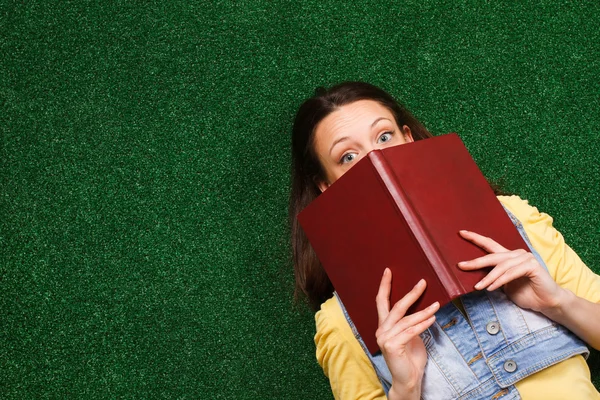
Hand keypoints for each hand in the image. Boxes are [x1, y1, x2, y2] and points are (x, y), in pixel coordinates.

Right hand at [376, 268, 438, 399]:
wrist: (408, 379)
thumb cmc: (410, 357)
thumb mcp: (411, 335)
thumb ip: (410, 322)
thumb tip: (424, 307)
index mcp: (384, 325)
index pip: (382, 302)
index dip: (385, 286)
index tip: (388, 271)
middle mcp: (381, 330)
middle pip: (396, 307)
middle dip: (411, 294)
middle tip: (422, 283)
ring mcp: (385, 338)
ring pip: (406, 320)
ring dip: (423, 311)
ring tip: (436, 305)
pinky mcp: (393, 346)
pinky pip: (411, 331)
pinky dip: (423, 324)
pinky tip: (432, 318)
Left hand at [457, 230, 563, 313]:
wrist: (547, 303)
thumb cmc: (527, 294)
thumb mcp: (504, 286)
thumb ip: (493, 278)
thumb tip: (475, 277)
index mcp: (509, 257)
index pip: (490, 244)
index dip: (476, 238)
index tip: (461, 233)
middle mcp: (516, 254)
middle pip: (492, 256)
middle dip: (475, 261)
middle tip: (461, 265)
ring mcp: (525, 258)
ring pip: (501, 266)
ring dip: (488, 278)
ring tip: (478, 287)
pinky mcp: (532, 265)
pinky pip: (511, 272)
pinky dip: (500, 281)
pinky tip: (491, 288)